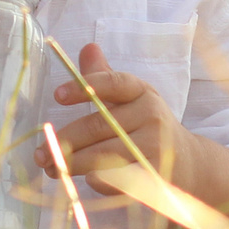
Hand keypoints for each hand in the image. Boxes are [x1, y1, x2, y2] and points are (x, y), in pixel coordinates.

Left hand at [37, 40, 228, 228]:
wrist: (189, 165)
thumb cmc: (149, 129)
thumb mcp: (133, 100)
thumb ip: (105, 79)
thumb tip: (87, 48)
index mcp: (143, 93)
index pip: (113, 84)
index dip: (84, 87)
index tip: (57, 95)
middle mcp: (152, 117)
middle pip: (98, 126)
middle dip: (64, 139)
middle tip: (39, 152)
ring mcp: (155, 148)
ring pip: (102, 154)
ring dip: (72, 162)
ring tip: (51, 167)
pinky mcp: (154, 177)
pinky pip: (117, 179)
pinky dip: (96, 181)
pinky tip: (81, 180)